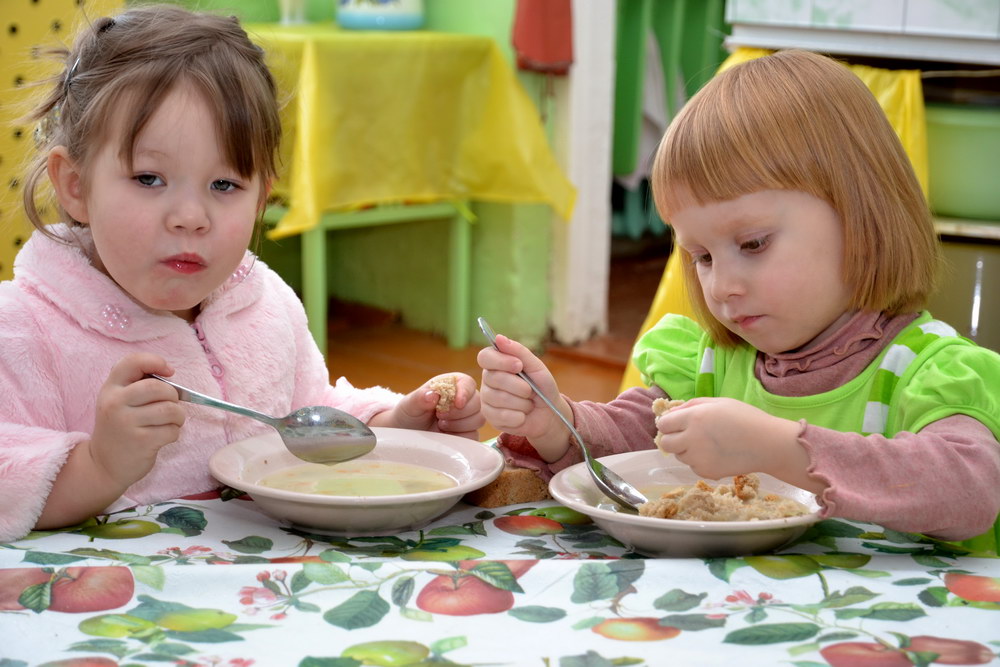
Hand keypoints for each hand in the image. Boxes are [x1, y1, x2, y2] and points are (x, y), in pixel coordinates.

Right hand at [88, 353, 186, 488]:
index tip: (169, 372)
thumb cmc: (118, 428)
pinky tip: (162, 436)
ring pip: (170, 410)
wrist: (103, 465)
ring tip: (170, 422)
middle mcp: (115, 403)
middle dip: (173, 396)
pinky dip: (174, 433)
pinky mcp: (141, 442)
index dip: (156, 361)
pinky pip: (172, 430)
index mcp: (111, 388)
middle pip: (159, 388)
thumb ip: (136, 384)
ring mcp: (127, 423)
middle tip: (171, 405)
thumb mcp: (117, 401)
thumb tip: (169, 373)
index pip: (133, 362)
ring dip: (178, 416)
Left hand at [373, 372, 483, 438]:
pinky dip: (460, 437)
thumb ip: (420, 398)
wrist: (406, 434)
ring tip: (441, 425)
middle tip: (440, 416)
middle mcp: (462, 399)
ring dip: (459, 425)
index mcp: (451, 385)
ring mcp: (467, 417)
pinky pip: (474, 435)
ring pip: (478, 419)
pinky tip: (446, 435)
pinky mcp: (468, 434)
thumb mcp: (410, 405)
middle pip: (477, 402)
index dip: (465, 392)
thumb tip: (433, 395)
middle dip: (459, 412)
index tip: (457, 403)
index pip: (468, 383)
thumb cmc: (409, 414)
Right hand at [477, 333, 571, 460]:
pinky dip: (519, 416)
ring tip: (528, 403)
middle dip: (519, 386)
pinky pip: (502, 416)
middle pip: (494, 378)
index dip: (501, 361)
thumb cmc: (542, 387)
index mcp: (496, 364)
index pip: (485, 357)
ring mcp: (487, 400)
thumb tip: (498, 337)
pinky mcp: (491, 417)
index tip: (518, 365)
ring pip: (499, 398)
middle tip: (530, 391)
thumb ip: (519, 351)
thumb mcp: (536, 367)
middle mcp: (488, 380)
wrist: (550, 414)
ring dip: (522, 402)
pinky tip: (523, 415)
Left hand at [655, 397, 802, 480]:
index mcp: (694, 417)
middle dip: (673, 439)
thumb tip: (671, 414)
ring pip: (680, 456)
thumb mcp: (718, 402)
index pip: (663, 424)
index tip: (676, 424)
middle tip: (689, 435)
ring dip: (687, 450)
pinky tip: (717, 455)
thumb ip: (691, 406)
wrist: (768, 444)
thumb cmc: (745, 418)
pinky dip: (700, 462)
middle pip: (666, 443)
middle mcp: (692, 439)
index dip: (668, 424)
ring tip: (709, 444)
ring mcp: (698, 458)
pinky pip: (693, 466)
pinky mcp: (706, 472)